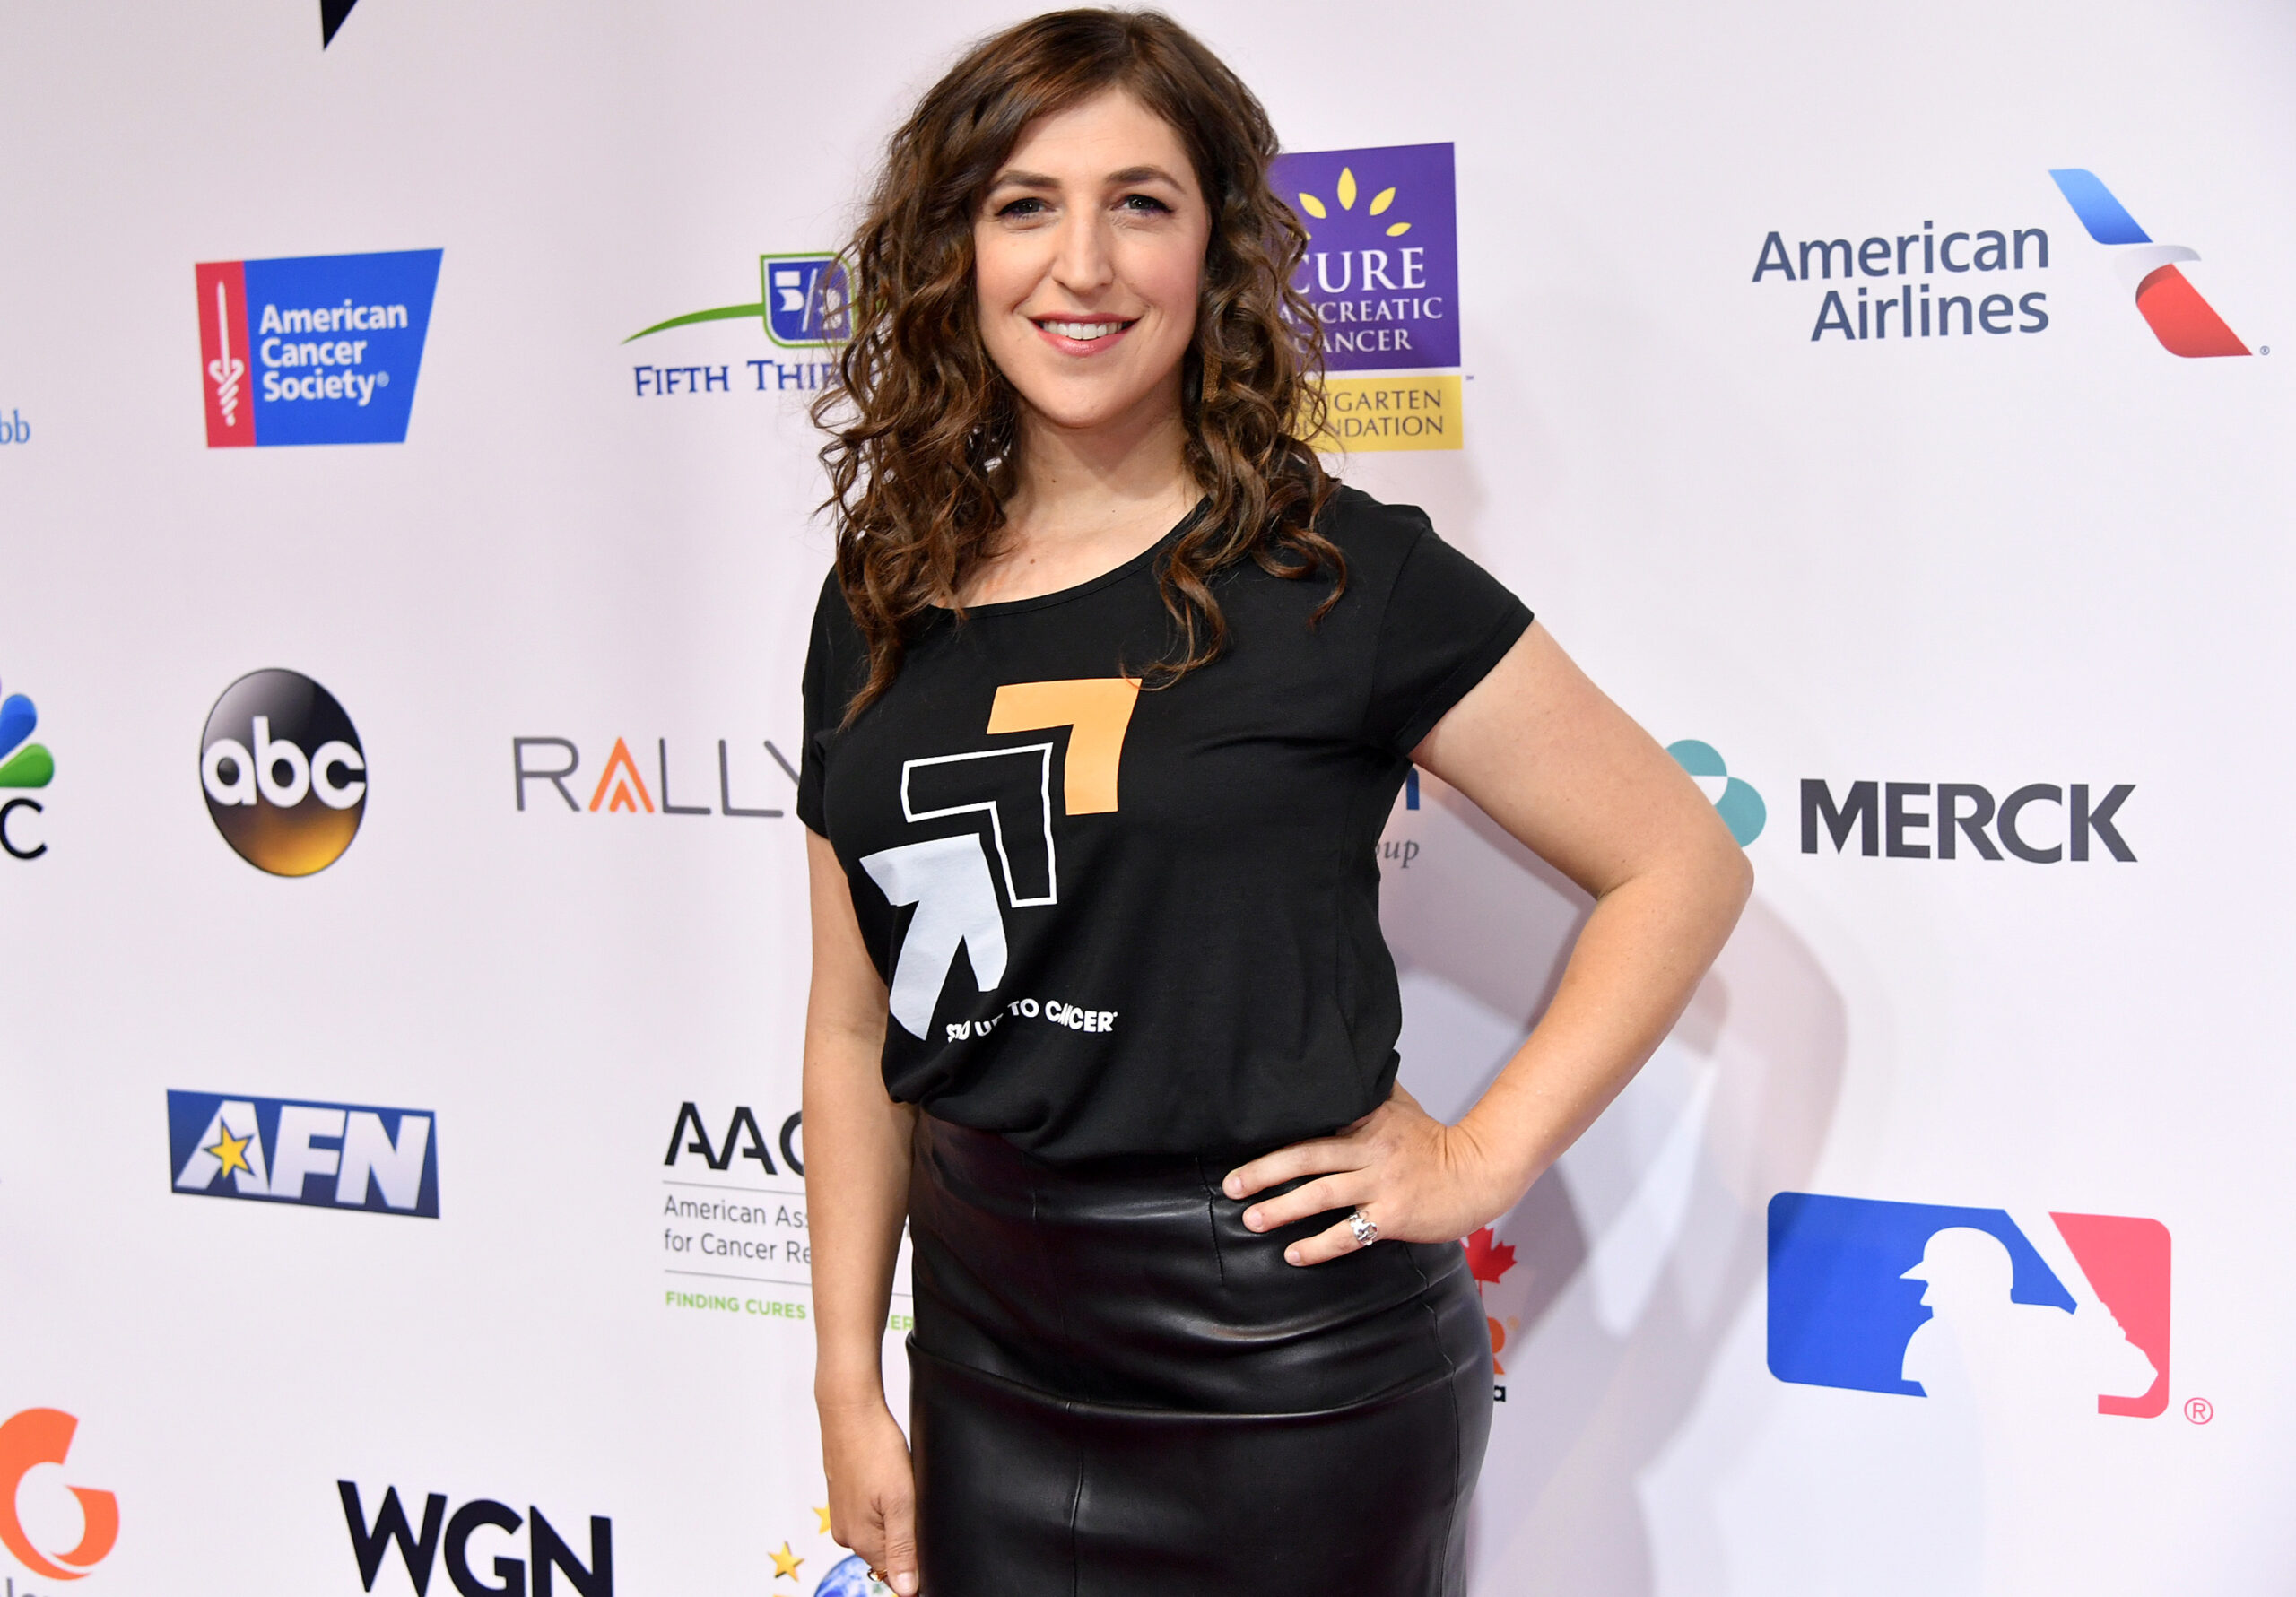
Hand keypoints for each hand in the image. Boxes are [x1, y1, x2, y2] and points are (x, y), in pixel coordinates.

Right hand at [819, 1398, 920, 1593]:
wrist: (850, 1410)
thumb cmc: (875, 1448)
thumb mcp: (900, 1501)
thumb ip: (903, 1548)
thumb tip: (906, 1591)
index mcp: (861, 1540)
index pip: (893, 1575)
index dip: (915, 1566)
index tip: (924, 1538)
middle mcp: (847, 1533)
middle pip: (886, 1554)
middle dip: (907, 1539)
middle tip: (918, 1506)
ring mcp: (843, 1514)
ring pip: (879, 1532)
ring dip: (896, 1520)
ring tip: (904, 1490)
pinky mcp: (843, 1496)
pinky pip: (870, 1514)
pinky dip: (883, 1505)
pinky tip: (891, 1484)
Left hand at [1223, 1084, 1525, 1265]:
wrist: (1481, 1172)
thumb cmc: (1436, 1140)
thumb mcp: (1402, 1105)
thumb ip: (1369, 1091)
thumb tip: (1343, 1065)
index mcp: (1368, 1121)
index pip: (1314, 1124)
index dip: (1276, 1134)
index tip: (1240, 1141)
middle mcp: (1371, 1149)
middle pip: (1307, 1157)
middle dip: (1264, 1172)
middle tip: (1232, 1186)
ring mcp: (1382, 1183)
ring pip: (1322, 1194)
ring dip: (1282, 1209)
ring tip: (1252, 1220)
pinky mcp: (1394, 1215)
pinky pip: (1349, 1232)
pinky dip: (1318, 1246)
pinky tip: (1294, 1253)